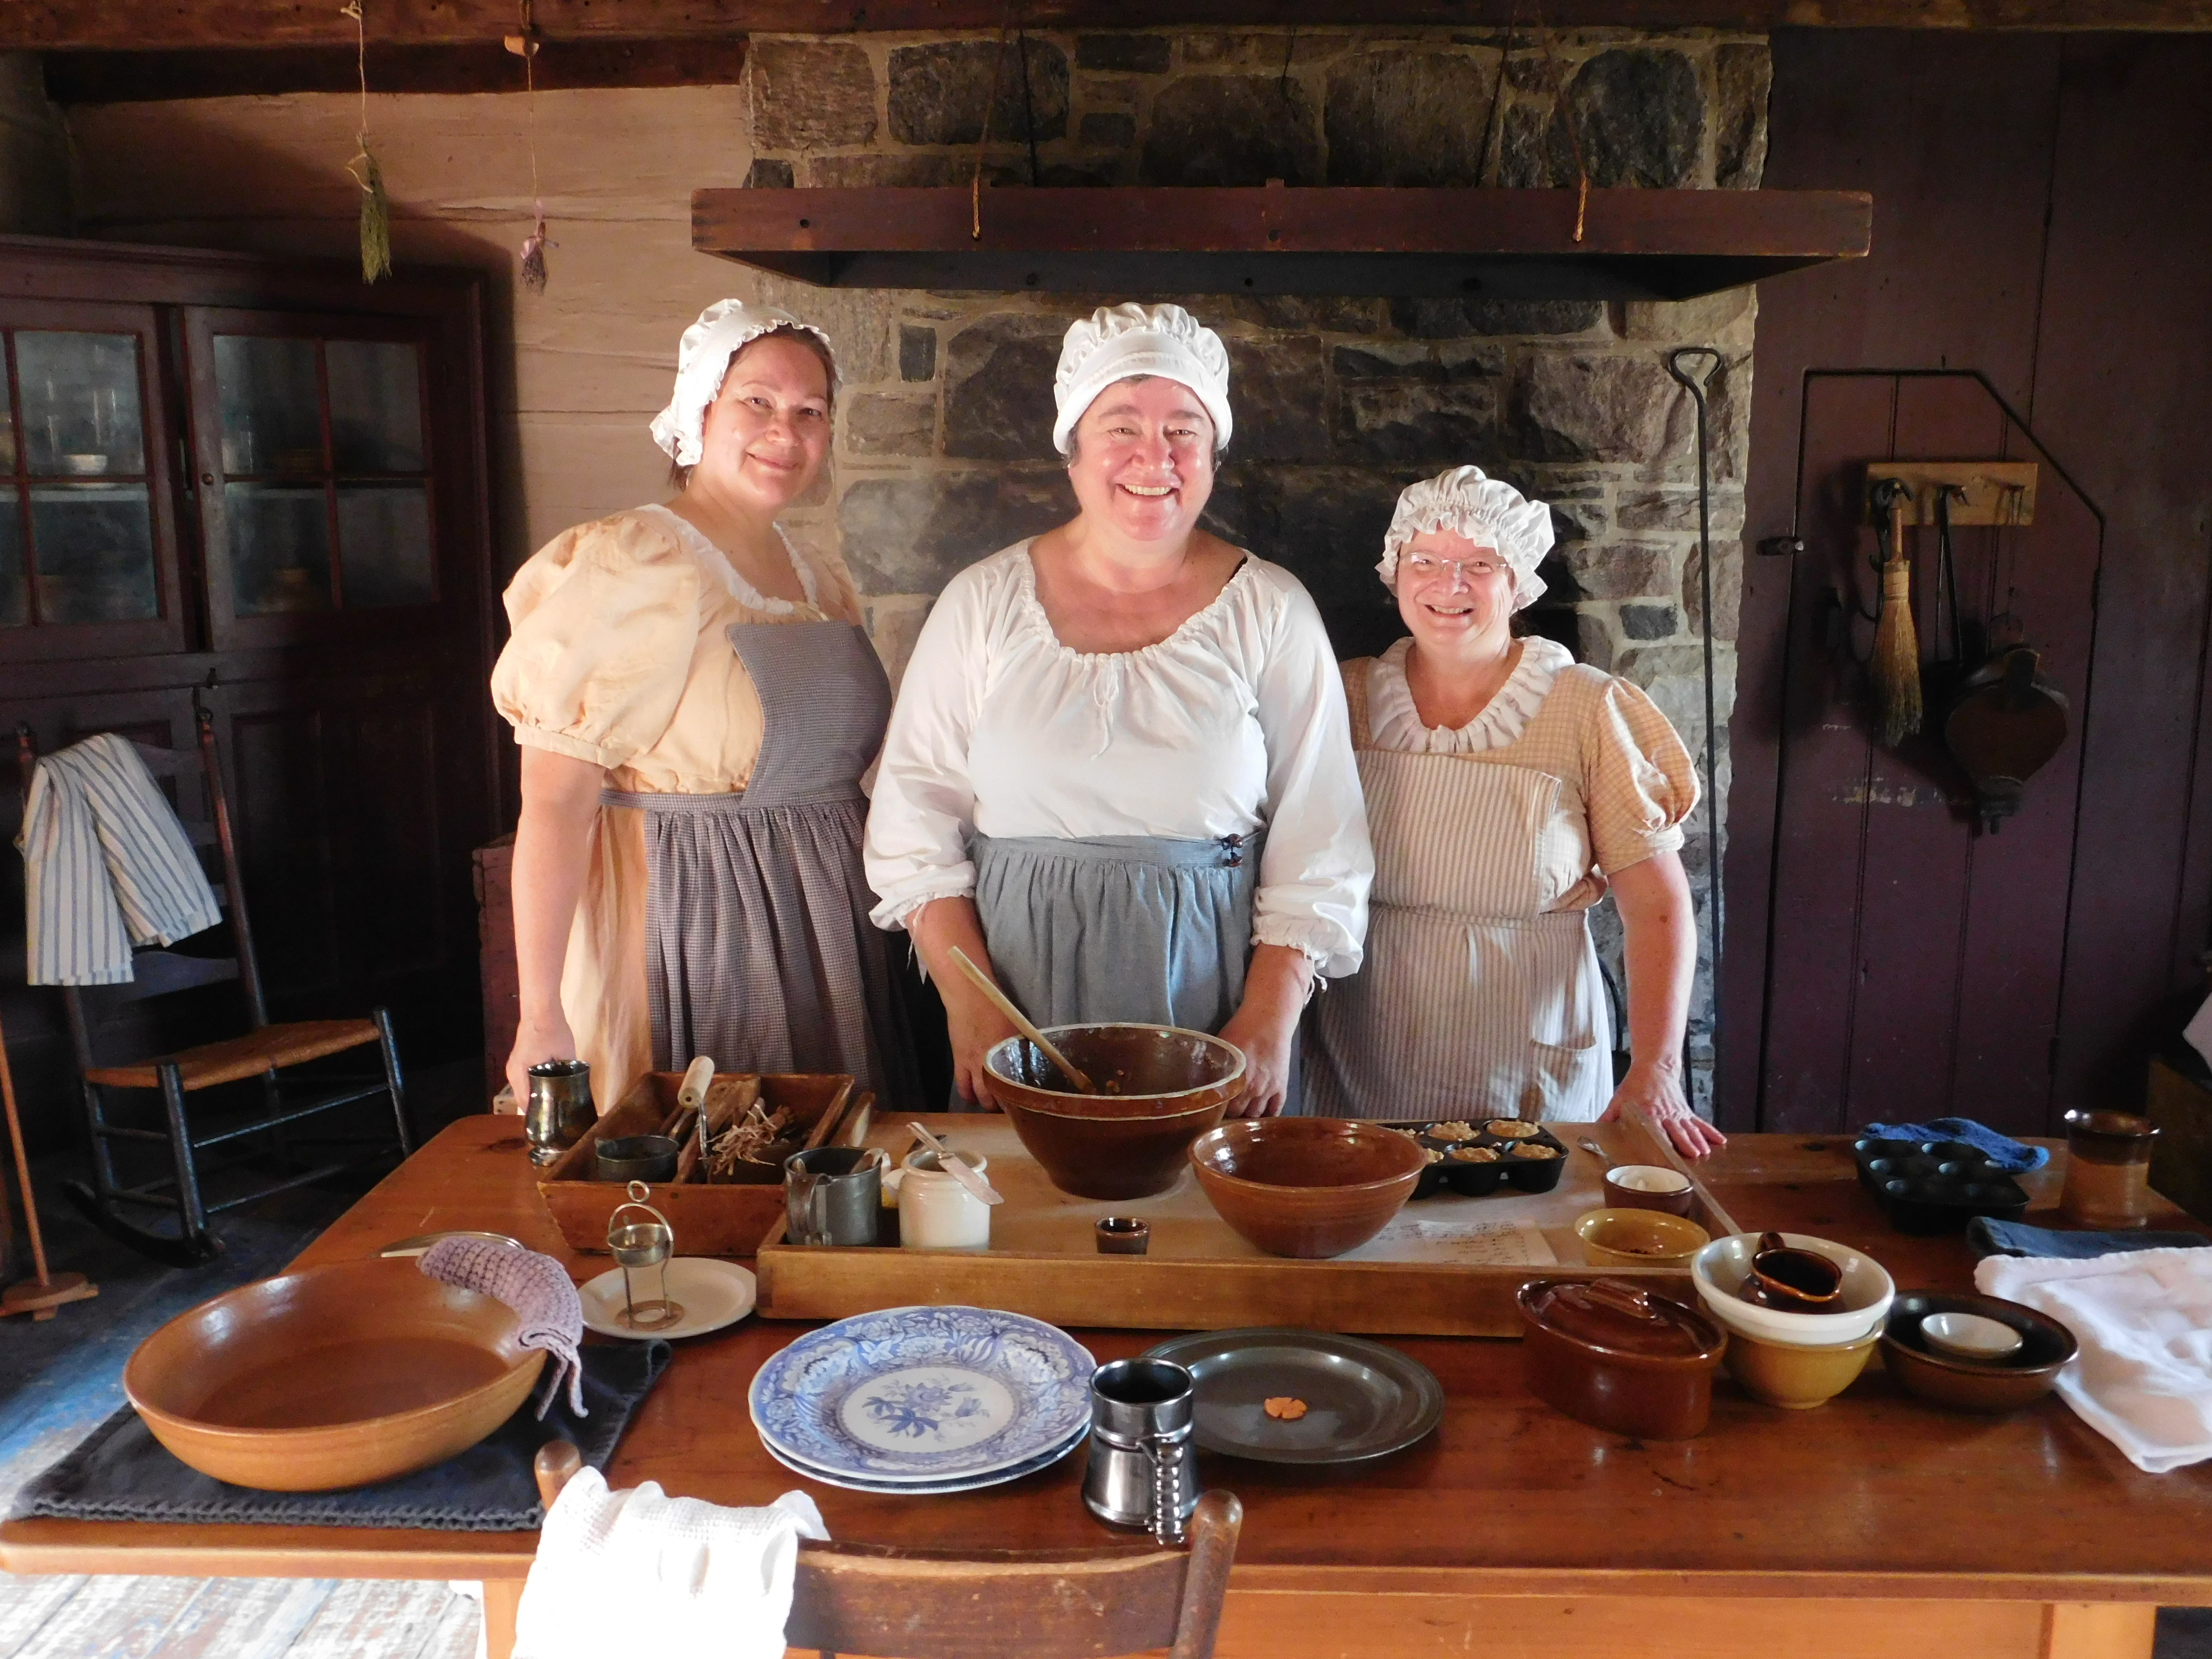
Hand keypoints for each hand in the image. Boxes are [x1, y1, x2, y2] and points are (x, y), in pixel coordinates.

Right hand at [504, 1010, 577, 1114]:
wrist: (540, 1008)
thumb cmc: (552, 1031)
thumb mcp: (565, 1054)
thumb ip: (567, 1072)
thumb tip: (575, 1088)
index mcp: (519, 1074)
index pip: (525, 1104)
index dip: (538, 1115)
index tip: (551, 1125)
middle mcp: (512, 1073)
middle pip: (523, 1098)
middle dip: (539, 1108)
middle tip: (557, 1117)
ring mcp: (513, 1066)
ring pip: (524, 1089)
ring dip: (537, 1096)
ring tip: (555, 1106)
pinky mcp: (518, 1060)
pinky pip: (524, 1080)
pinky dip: (534, 1086)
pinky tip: (549, 1089)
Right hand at [942, 979, 1016, 1111]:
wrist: (969, 996)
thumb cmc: (997, 1005)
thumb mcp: (1017, 1026)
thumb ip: (1023, 1044)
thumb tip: (1035, 1055)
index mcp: (1010, 1054)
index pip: (1017, 1084)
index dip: (1021, 1097)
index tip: (1027, 1104)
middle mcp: (993, 1063)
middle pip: (999, 1093)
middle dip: (1004, 1104)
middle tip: (1011, 1109)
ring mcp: (974, 1064)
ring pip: (980, 1093)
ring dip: (986, 1102)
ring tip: (992, 1106)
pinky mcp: (959, 1061)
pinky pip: (962, 1084)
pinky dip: (967, 1094)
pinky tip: (971, 1099)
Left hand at [1217, 945, 1312, 1117]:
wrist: (1269, 1020)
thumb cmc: (1241, 1030)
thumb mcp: (1220, 1048)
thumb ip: (1210, 1067)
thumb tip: (1195, 1081)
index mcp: (1233, 1082)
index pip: (1221, 1109)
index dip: (1215, 1111)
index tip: (1210, 1110)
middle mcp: (1252, 1090)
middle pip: (1238, 1114)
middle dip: (1230, 1115)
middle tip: (1224, 1111)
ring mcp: (1269, 1090)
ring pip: (1256, 1115)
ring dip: (1248, 1116)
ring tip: (1240, 1114)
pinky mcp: (1282, 1086)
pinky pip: (1276, 1109)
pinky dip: (1268, 1116)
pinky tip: (1260, 1117)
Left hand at [1601, 1057, 1725, 1158]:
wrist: (1655, 1066)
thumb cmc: (1635, 1086)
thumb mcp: (1619, 1099)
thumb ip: (1609, 1115)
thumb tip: (1596, 1128)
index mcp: (1649, 1113)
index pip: (1656, 1131)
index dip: (1663, 1143)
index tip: (1668, 1156)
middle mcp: (1666, 1114)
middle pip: (1677, 1131)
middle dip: (1686, 1143)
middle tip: (1694, 1156)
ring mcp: (1678, 1112)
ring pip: (1690, 1128)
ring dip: (1698, 1140)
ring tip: (1705, 1152)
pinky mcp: (1686, 1110)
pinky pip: (1700, 1122)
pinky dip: (1710, 1131)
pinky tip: (1720, 1141)